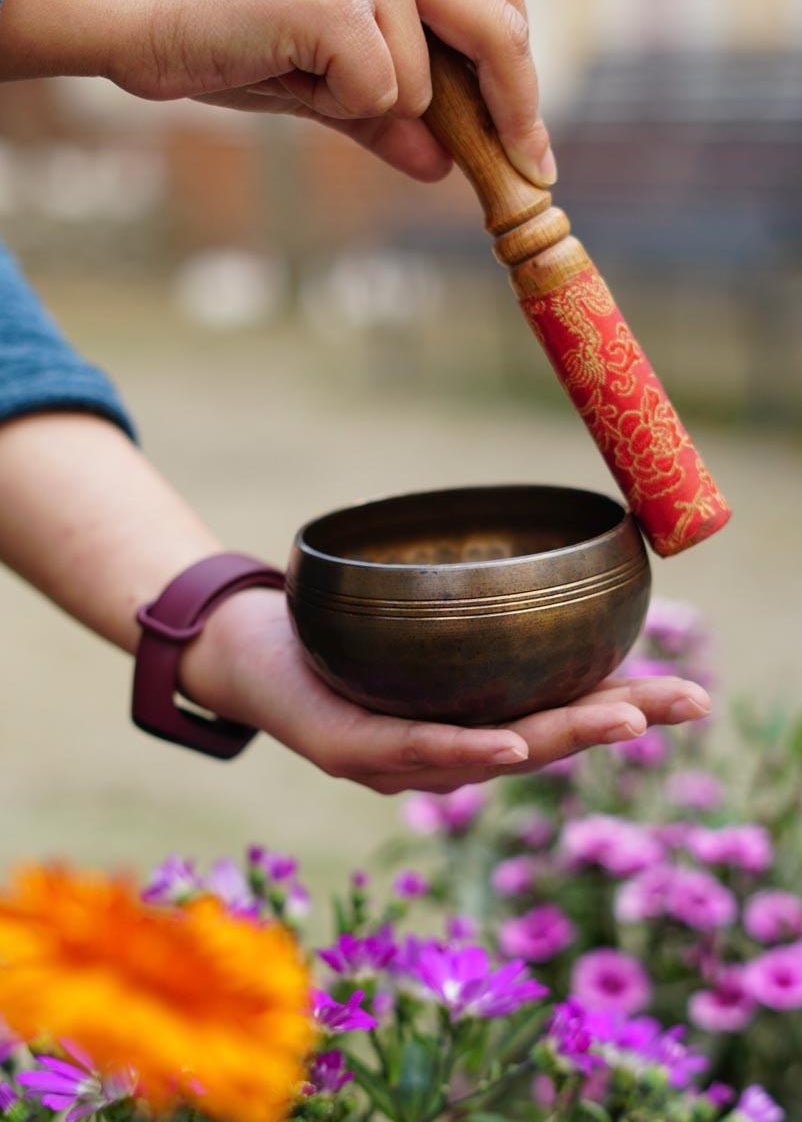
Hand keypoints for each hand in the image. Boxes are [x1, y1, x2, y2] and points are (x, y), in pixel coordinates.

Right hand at [0, 0, 555, 186]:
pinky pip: (381, 87)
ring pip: (425, 78)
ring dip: (372, 102)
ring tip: (306, 73)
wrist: (148, 23)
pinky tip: (289, 64)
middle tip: (532, 165)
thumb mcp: (328, 88)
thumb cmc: (234, 44)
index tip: (531, 146)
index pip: (495, 16)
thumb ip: (387, 117)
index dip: (518, 84)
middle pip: (499, 29)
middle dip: (515, 106)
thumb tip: (442, 164)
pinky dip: (342, 101)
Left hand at [182, 588, 711, 793]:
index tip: (686, 695)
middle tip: (686, 703)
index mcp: (466, 729)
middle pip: (538, 744)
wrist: (242, 652)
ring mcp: (393, 764)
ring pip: (487, 753)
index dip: (622, 710)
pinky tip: (505, 740)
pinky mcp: (343, 749)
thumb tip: (547, 567)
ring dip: (558, 736)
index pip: (555, 721)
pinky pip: (408, 746)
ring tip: (623, 716)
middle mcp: (440, 758)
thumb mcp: (422, 629)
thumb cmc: (339, 637)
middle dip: (613, 723)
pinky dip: (459, 745)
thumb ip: (478, 622)